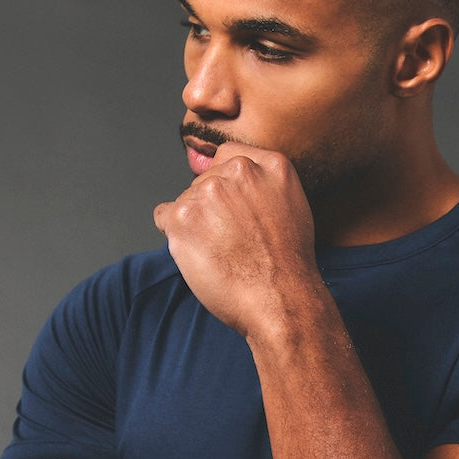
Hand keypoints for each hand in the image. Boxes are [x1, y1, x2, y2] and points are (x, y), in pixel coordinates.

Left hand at [153, 144, 321, 338]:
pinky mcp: (182, 218)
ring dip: (195, 223)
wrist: (279, 300)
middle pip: (205, 180)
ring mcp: (207, 192)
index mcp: (270, 165)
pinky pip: (164, 216)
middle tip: (232, 239)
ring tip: (221, 251)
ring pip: (186, 199)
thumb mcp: (294, 207)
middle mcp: (238, 171)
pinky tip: (200, 253)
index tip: (233, 209)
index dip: (227, 186)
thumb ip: (265, 185)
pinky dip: (175, 235)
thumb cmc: (288, 265)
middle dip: (212, 207)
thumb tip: (234, 182)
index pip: (228, 158)